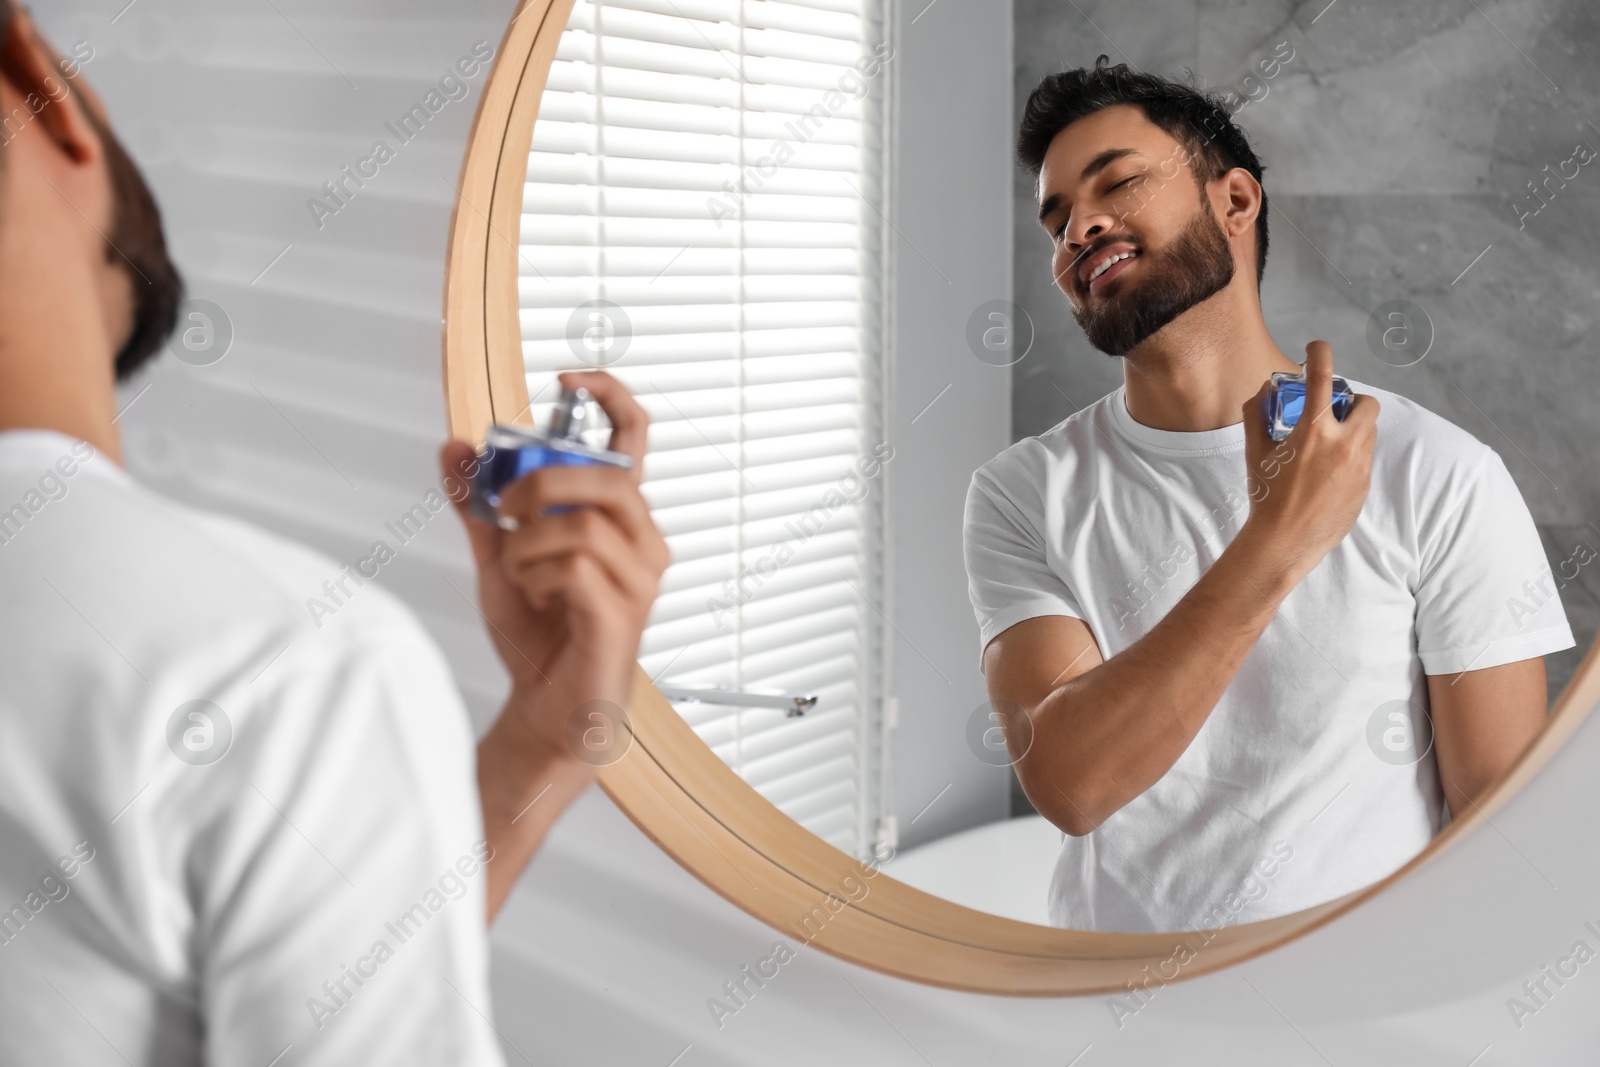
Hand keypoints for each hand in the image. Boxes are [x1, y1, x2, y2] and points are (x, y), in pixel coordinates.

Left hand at [440, 370, 669, 768]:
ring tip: (522, 572)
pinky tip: (536, 596)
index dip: (610, 394)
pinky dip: (537, 577)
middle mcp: (643, 542)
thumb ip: (480, 504)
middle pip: (609, 476)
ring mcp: (639, 579)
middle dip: (543, 484)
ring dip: (530, 545)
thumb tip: (455, 449)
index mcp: (620, 517)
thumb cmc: (540, 635)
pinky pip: (575, 567)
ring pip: (583, 523)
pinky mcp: (622, 613)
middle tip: (508, 509)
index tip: (568, 376)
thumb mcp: (499, 555)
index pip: (636, 437)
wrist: (546, 707)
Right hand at [1240, 340, 1378, 577]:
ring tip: (1328, 444)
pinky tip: (1327, 474)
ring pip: (1370, 432)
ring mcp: (1358, 466)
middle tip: (1333, 412)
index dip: (1320, 354)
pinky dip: (1350, 456)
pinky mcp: (1364, 486)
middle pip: (1367, 404)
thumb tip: (1263, 390)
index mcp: (1314, 431)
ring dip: (1353, 428)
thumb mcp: (1254, 452)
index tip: (1316, 349)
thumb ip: (1256, 414)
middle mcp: (1343, 444)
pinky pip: (1364, 460)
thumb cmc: (1267, 497)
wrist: (1284, 542)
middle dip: (1353, 401)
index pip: (1322, 377)